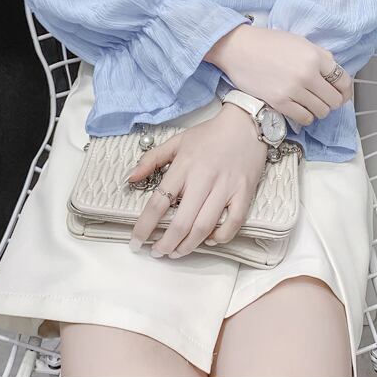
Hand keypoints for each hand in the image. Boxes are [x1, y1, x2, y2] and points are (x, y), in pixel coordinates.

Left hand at [126, 103, 267, 257]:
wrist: (245, 123)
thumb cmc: (209, 134)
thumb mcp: (176, 140)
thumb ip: (151, 159)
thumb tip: (131, 178)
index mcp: (183, 166)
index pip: (158, 203)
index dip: (144, 227)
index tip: (136, 242)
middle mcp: (203, 179)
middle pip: (181, 223)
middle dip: (166, 244)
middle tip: (157, 252)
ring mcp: (225, 187)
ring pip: (204, 227)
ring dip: (188, 246)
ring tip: (177, 252)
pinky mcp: (244, 192)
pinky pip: (233, 223)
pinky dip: (220, 237)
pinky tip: (209, 240)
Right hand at [205, 24, 352, 127]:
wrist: (239, 48)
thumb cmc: (268, 43)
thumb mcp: (300, 42)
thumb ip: (320, 56)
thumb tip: (335, 74)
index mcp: (315, 56)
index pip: (344, 81)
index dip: (346, 91)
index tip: (342, 94)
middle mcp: (307, 74)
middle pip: (334, 100)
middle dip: (332, 101)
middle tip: (324, 99)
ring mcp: (293, 90)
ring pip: (321, 111)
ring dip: (319, 110)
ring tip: (310, 103)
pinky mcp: (280, 102)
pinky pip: (304, 118)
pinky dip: (306, 116)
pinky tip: (300, 108)